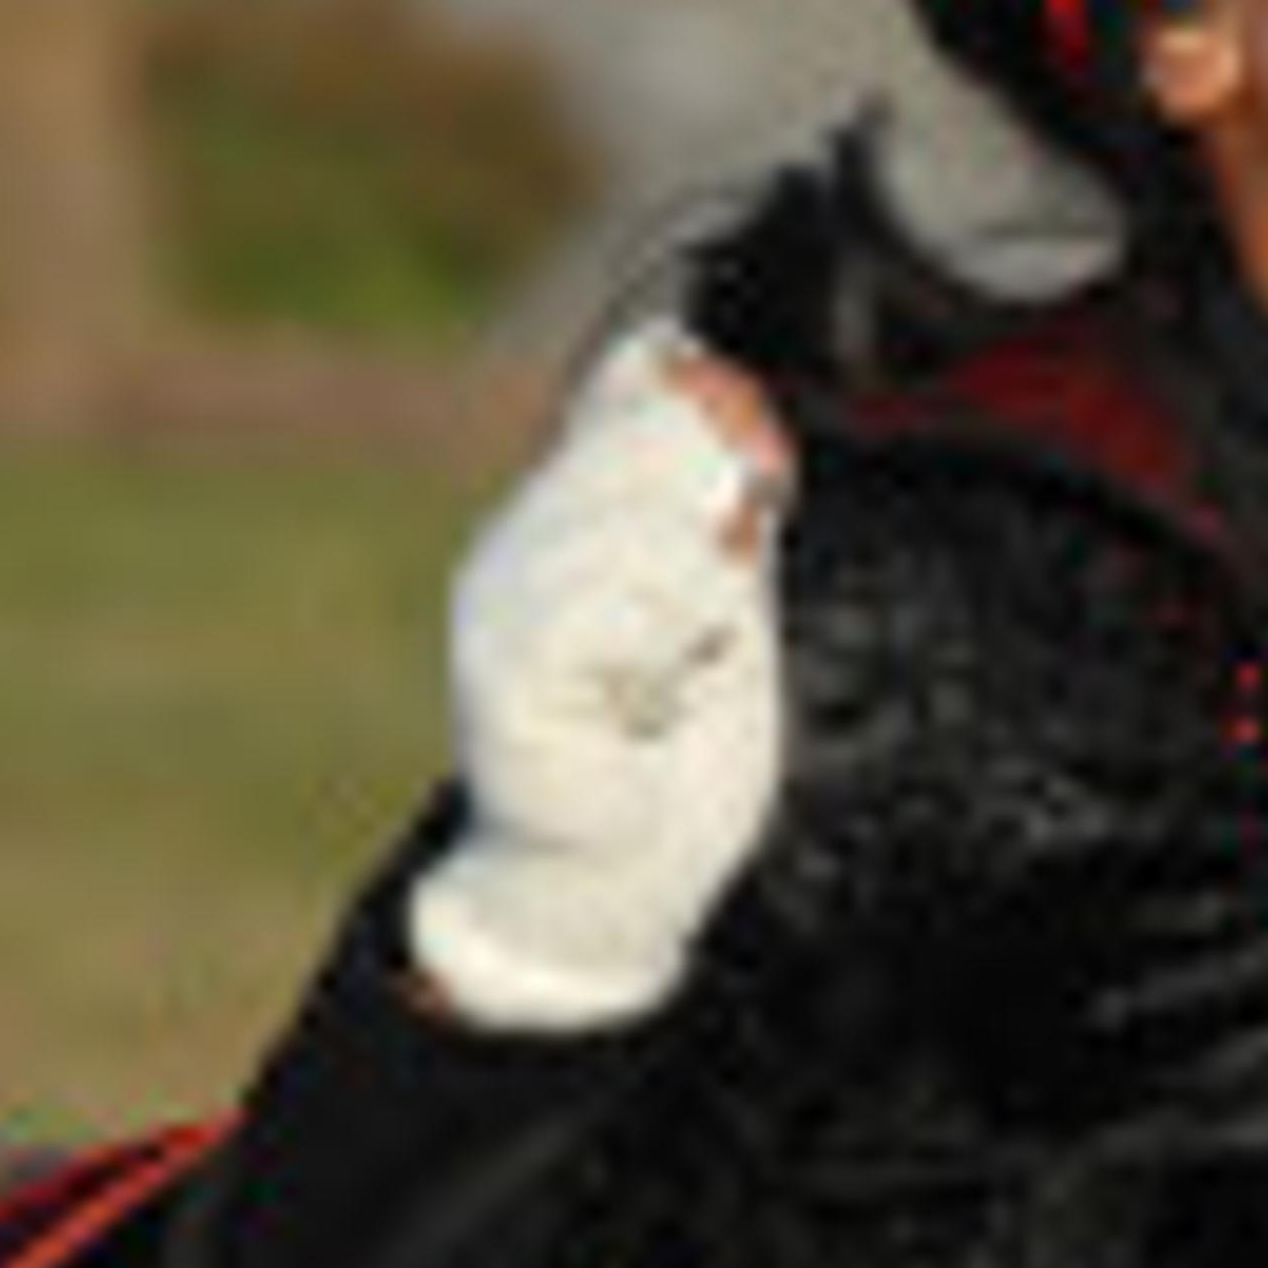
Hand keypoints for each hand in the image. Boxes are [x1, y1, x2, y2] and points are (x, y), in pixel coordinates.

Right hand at [404, 326, 793, 1034]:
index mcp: (566, 518)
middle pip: (644, 444)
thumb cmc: (672, 757)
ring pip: (644, 535)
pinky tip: (645, 705)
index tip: (767, 480)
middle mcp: (519, 544)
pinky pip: (616, 609)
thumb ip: (719, 514)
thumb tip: (719, 386)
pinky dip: (664, 657)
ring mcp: (501, 601)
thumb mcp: (721, 612)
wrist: (623, 881)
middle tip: (709, 624)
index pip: (627, 389)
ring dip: (698, 614)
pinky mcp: (503, 666)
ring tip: (674, 679)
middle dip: (717, 527)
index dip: (709, 407)